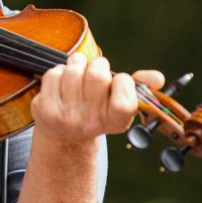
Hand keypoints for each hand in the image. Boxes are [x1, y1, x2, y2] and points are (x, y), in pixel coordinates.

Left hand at [31, 51, 164, 146]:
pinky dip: (58, 72)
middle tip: (94, 71)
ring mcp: (67, 117)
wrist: (65, 137)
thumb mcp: (122, 104)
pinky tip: (61, 84)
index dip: (122, 81)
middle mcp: (91, 123)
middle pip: (97, 75)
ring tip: (78, 74)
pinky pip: (54, 74)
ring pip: (74, 70)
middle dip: (97, 65)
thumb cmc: (98, 111)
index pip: (125, 94)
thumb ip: (142, 87)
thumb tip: (156, 78)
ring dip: (77, 65)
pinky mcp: (46, 109)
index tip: (117, 83)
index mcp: (116, 122)